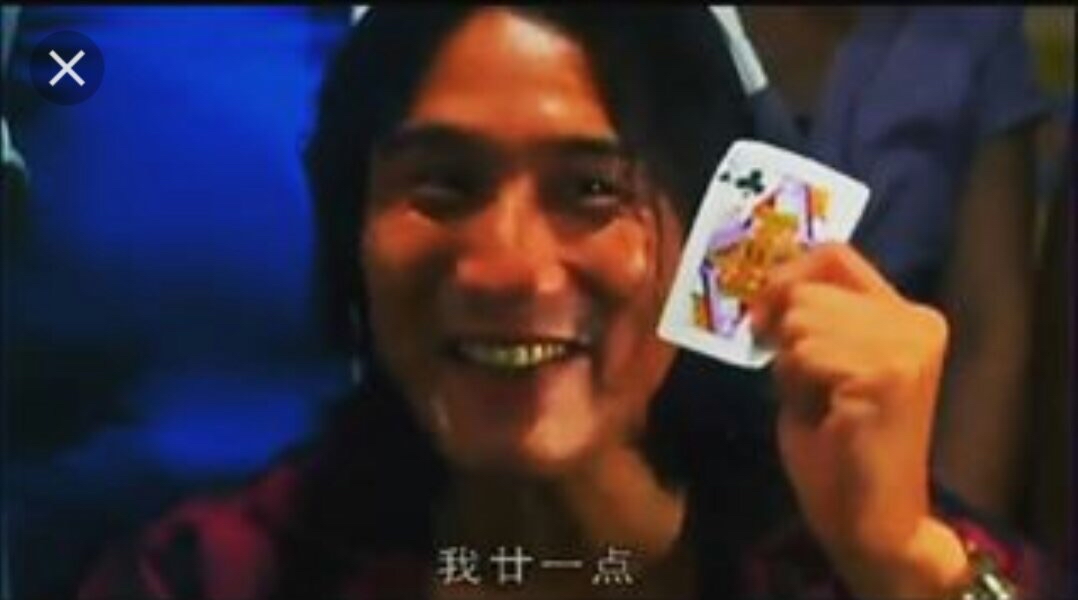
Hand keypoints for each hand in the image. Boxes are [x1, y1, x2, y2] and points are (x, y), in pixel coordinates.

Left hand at [749, 243, 968, 598]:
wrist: (869, 519)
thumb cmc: (837, 447)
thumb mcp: (820, 365)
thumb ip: (809, 321)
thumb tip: (766, 285)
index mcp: (907, 314)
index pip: (835, 255)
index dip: (786, 276)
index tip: (761, 315)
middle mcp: (917, 322)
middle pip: (808, 290)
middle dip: (784, 335)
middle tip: (802, 382)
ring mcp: (907, 346)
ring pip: (802, 320)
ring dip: (791, 364)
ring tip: (820, 401)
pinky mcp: (888, 375)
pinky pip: (806, 354)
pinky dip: (797, 384)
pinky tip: (825, 414)